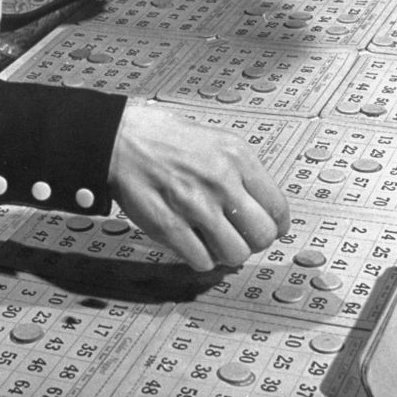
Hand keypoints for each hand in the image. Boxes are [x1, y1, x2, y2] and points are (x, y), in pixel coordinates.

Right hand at [109, 102, 289, 270]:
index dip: (274, 224)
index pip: (278, 207)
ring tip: (214, 240)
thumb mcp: (213, 138)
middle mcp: (221, 179)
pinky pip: (202, 261)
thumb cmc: (161, 135)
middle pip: (262, 236)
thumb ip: (239, 170)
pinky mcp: (169, 226)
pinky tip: (192, 243)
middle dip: (252, 241)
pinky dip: (200, 258)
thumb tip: (261, 205)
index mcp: (236, 155)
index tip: (266, 227)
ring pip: (236, 254)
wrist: (118, 138)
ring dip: (226, 253)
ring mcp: (195, 205)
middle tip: (239, 236)